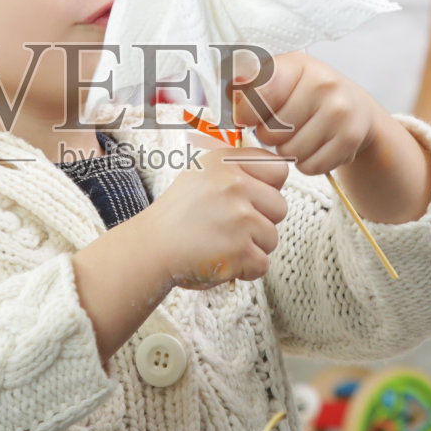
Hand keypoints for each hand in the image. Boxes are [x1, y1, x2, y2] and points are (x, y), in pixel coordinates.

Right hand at [140, 143, 288, 289]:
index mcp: (226, 161)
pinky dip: (244, 269)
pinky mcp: (240, 250)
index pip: (278, 169)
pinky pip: (262, 264)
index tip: (247, 199)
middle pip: (280, 207)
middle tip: (229, 226)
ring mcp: (239, 217)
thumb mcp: (201, 174)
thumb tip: (278, 168)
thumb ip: (236, 168)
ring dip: (251, 247)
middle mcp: (234, 184)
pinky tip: (221, 260)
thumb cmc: (178, 215)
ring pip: (272, 238)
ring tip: (221, 243)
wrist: (149, 249)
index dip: (268, 188)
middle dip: (261, 222)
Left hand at [227, 51, 381, 176]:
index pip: (257, 95)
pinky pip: (311, 166)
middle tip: (284, 128)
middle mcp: (322, 83)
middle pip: (271, 132)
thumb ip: (249, 86)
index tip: (250, 118)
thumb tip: (228, 94)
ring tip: (301, 136)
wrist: (358, 110)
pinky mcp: (351, 137)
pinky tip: (316, 147)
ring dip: (290, 152)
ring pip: (290, 152)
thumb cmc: (309, 96)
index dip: (246, 114)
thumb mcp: (280, 80)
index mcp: (297, 65)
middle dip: (271, 137)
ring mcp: (340, 110)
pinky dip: (308, 164)